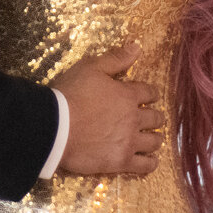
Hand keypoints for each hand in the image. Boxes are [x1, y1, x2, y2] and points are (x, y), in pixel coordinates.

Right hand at [50, 43, 163, 177]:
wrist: (56, 127)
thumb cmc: (71, 95)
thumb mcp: (91, 68)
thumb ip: (116, 58)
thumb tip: (138, 47)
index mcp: (128, 95)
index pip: (149, 92)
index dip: (152, 93)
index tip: (151, 96)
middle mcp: (134, 118)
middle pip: (155, 118)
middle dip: (156, 117)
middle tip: (153, 118)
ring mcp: (129, 142)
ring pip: (154, 142)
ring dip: (156, 139)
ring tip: (153, 139)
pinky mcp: (121, 161)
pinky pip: (145, 165)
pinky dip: (151, 163)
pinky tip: (151, 160)